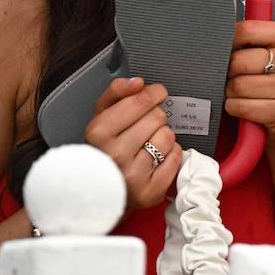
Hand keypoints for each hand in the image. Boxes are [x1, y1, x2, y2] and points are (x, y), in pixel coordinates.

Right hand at [85, 76, 181, 210]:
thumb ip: (117, 93)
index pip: (141, 100)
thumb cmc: (103, 149)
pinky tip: (156, 158)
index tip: (156, 93)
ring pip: (168, 136)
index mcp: (99, 132)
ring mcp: (133, 176)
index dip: (154, 93)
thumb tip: (137, 82)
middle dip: (155, 117)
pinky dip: (171, 155)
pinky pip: (176, 157)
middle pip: (157, 116)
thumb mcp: (101, 116)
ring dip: (163, 136)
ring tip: (148, 144)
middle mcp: (114, 155)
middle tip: (145, 125)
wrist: (98, 191)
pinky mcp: (149, 192)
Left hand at [225, 20, 274, 148]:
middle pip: (239, 60)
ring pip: (238, 86)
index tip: (227, 50)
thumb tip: (218, 33)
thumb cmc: (269, 79)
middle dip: (229, 71)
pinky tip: (243, 106)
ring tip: (240, 92)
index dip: (228, 42)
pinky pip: (241, 106)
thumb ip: (249, 38)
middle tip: (234, 76)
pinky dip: (234, 108)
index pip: (247, 30)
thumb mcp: (267, 51)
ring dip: (231, 92)